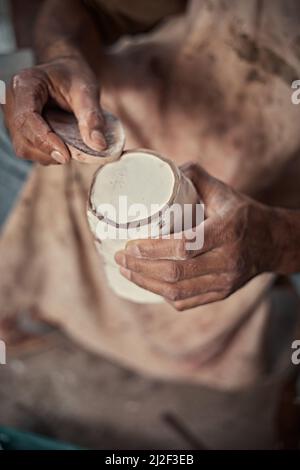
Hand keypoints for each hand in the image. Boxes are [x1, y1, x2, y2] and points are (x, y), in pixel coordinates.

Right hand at [3, 57, 105, 163]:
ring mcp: (12, 116)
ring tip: (68, 147)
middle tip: (72, 153)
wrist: (66, 73)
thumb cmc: (75, 76)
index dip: (45, 140)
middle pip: (23, 138)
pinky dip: (46, 153)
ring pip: (24, 148)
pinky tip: (60, 145)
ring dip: (47, 155)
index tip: (66, 155)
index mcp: (26, 83)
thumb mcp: (87, 91)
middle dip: (48, 151)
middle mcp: (12, 100)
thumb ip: (92, 117)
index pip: (27, 118)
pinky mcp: (18, 128)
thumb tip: (99, 145)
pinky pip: (28, 149)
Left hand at [115, 163, 275, 309]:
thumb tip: (166, 167)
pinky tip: (146, 282)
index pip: (185, 245)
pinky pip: (186, 301)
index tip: (130, 243)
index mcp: (227, 231)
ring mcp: (225, 282)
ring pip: (177, 291)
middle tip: (121, 257)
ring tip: (126, 270)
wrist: (272, 242)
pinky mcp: (221, 294)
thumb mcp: (224, 192)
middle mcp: (227, 261)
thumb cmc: (243, 213)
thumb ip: (195, 176)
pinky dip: (161, 294)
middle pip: (176, 272)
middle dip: (141, 267)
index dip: (153, 249)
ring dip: (146, 282)